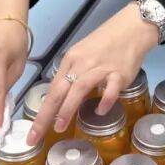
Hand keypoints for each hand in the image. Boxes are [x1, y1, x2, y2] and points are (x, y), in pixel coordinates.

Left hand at [28, 3, 158, 145]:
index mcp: (71, 60)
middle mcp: (82, 64)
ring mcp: (101, 68)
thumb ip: (73, 74)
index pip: (52, 89)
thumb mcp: (82, 55)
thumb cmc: (106, 43)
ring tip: (59, 127)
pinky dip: (104, 100)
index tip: (33, 132)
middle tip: (36, 136)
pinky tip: (100, 111)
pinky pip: (111, 88)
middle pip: (60, 90)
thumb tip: (61, 98)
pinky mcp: (119, 73)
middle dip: (46, 115)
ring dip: (68, 108)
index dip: (41, 112)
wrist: (132, 28)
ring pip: (80, 87)